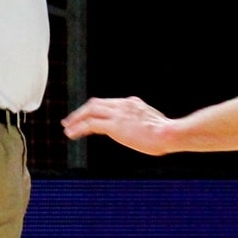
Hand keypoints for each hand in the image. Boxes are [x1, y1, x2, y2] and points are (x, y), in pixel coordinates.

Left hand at [62, 96, 181, 155]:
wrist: (169, 133)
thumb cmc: (167, 134)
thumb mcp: (154, 125)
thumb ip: (144, 126)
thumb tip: (146, 135)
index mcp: (132, 103)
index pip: (108, 104)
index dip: (96, 111)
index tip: (88, 118)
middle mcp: (122, 104)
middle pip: (95, 104)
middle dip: (81, 112)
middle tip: (70, 120)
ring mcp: (117, 114)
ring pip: (89, 112)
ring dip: (76, 119)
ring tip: (67, 128)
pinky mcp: (114, 126)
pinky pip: (90, 124)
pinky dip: (78, 128)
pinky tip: (71, 134)